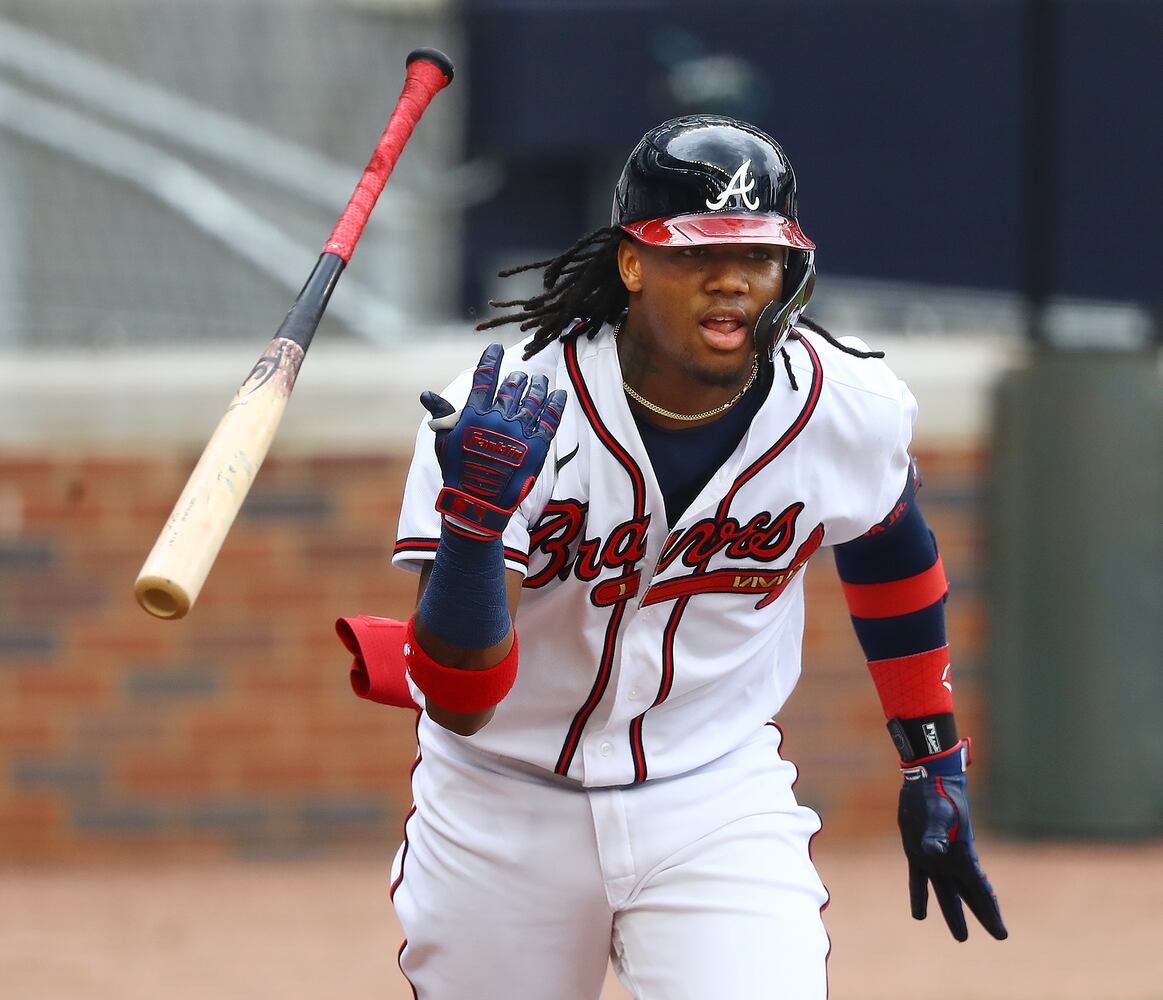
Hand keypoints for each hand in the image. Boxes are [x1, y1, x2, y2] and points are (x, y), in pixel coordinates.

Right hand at [420, 343, 565, 538]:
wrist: (478, 504)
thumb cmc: (457, 472)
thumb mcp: (445, 442)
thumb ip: (443, 415)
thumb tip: (426, 394)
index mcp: (475, 414)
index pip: (485, 376)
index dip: (491, 359)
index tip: (496, 348)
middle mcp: (499, 418)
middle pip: (513, 386)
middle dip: (516, 378)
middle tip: (519, 377)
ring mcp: (520, 431)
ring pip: (534, 398)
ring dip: (538, 386)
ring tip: (540, 381)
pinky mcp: (538, 446)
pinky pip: (551, 418)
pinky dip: (556, 403)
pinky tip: (559, 394)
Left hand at [897, 741, 1007, 941]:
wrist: (926, 783)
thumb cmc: (937, 796)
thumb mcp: (937, 814)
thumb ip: (935, 834)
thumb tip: (933, 852)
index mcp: (963, 856)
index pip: (980, 890)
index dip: (990, 912)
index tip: (1001, 933)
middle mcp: (951, 862)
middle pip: (970, 895)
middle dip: (982, 915)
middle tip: (998, 934)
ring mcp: (935, 859)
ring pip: (946, 893)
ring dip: (952, 913)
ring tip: (961, 936)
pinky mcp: (917, 853)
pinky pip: (919, 881)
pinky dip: (919, 897)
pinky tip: (919, 914)